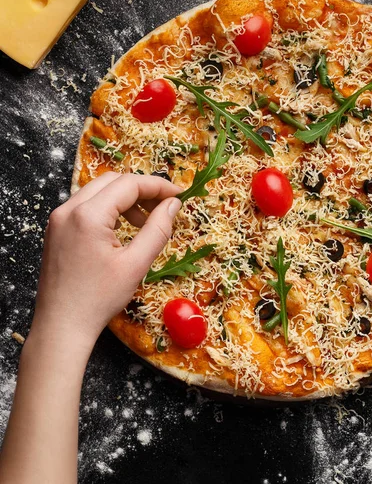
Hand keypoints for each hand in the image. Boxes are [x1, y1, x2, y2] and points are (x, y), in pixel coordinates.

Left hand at [32, 172, 181, 350]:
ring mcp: (58, 219)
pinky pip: (86, 205)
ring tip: (146, 221)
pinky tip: (124, 229)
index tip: (179, 194)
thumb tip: (173, 204)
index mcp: (88, 215)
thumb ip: (158, 229)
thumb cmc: (98, 299)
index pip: (129, 184)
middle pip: (113, 181)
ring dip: (125, 198)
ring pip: (98, 190)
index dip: (158, 186)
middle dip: (142, 189)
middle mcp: (68, 209)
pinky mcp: (56, 229)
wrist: (61, 327)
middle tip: (165, 206)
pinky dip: (109, 208)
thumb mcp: (136, 264)